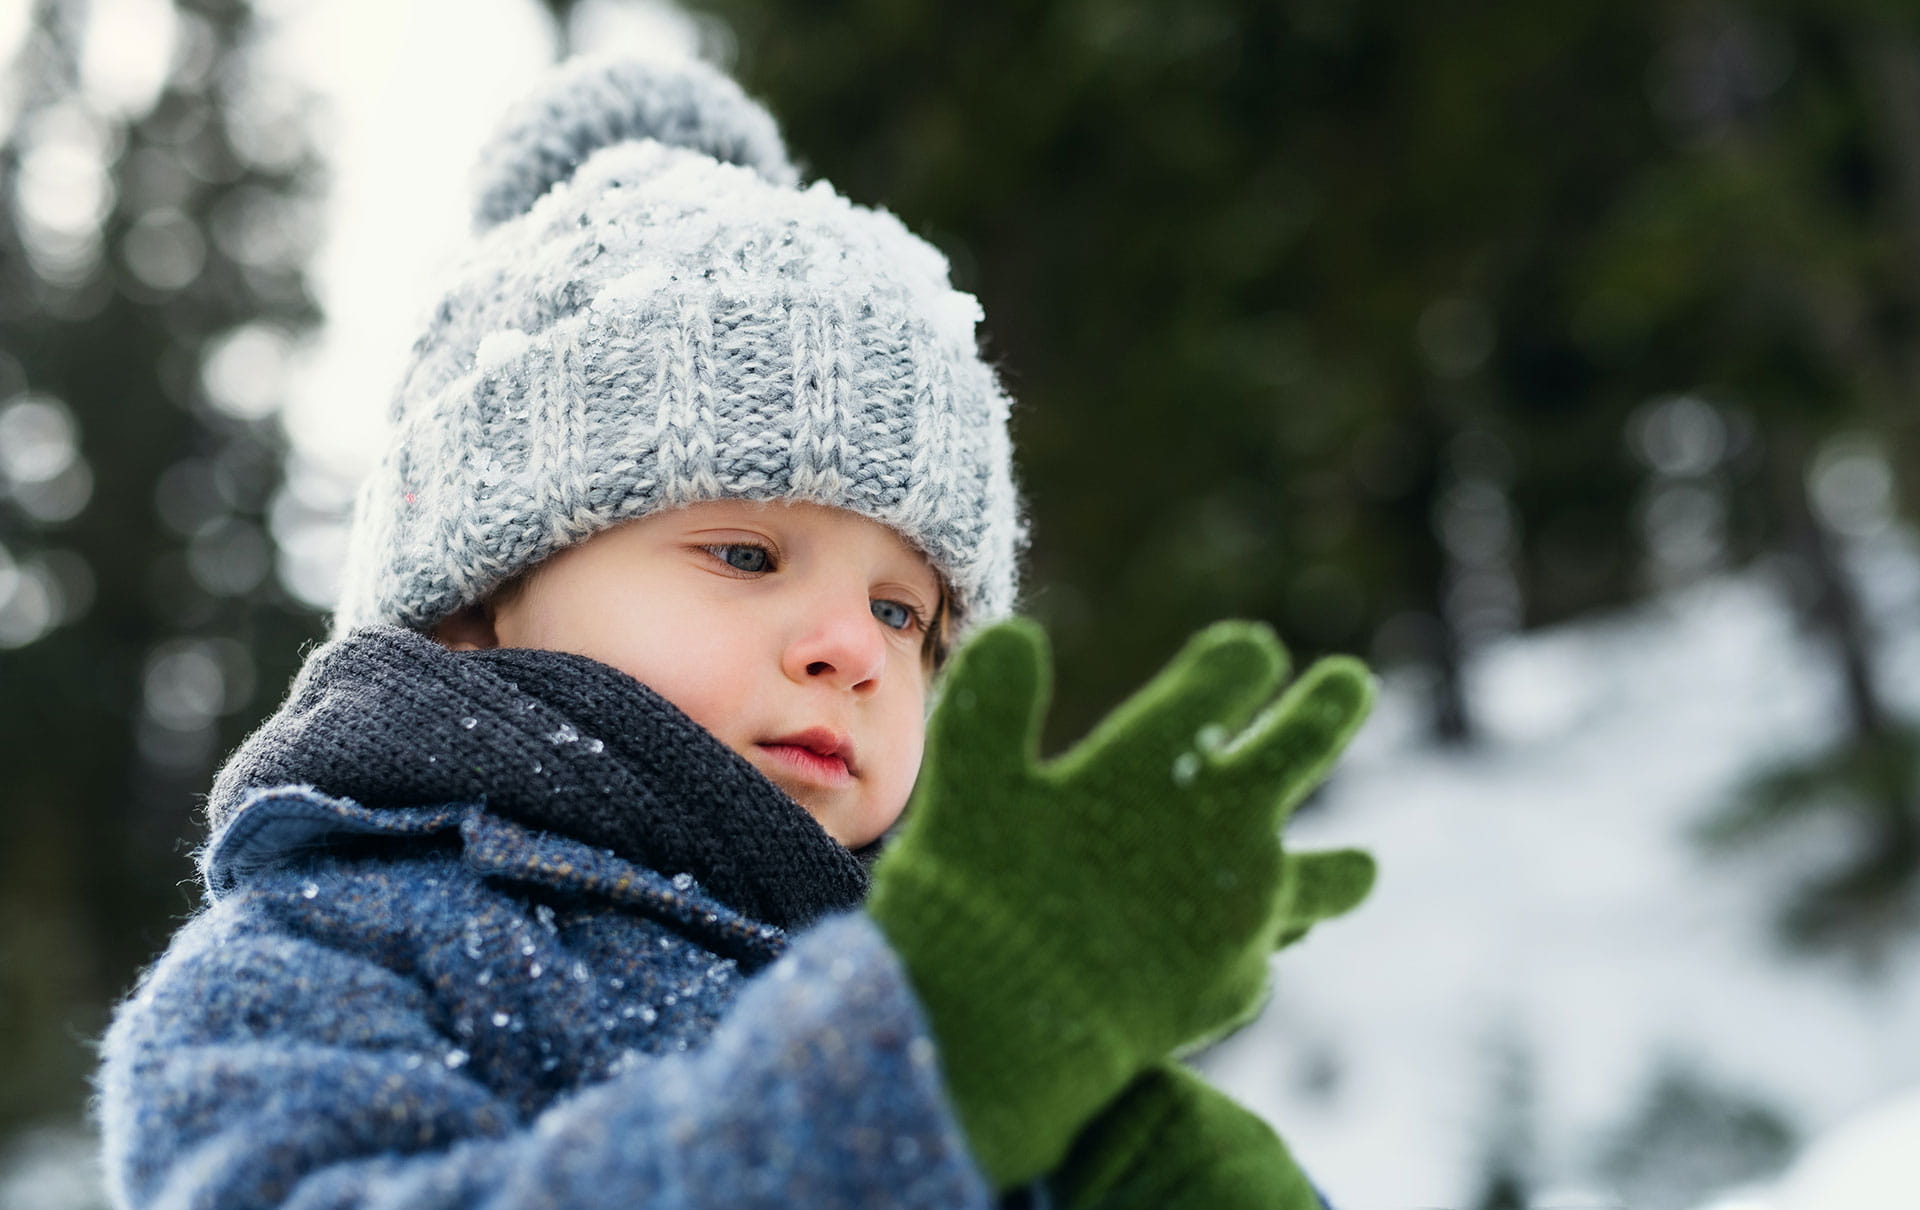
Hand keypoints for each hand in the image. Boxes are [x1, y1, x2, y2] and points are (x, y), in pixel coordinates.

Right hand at [867, 618, 1372, 1187]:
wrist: (1003, 1030)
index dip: (1238, 662)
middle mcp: (1227, 824)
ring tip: (1364, 866)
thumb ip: (993, 702)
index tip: (1246, 656)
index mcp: (1165, 756)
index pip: (1233, 675)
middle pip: (1306, 744)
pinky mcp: (1237, 982)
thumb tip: (1021, 636)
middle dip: (1329, 708)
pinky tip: (1247, 946)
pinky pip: (1266, 950)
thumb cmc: (976, 891)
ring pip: (1330, 875)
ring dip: (1342, 866)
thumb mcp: (965, 780)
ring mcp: (1246, 909)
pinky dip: (1259, 943)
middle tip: (1351, 684)